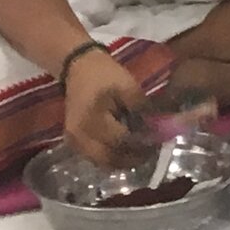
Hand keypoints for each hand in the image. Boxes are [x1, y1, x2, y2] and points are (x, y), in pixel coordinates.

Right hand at [61, 47, 153, 169]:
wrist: (79, 67)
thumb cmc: (105, 74)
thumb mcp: (128, 85)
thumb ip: (141, 109)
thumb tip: (154, 128)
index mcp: (92, 120)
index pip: (120, 141)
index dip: (140, 145)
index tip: (157, 144)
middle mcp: (79, 136)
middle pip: (108, 159)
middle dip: (131, 159)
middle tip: (150, 153)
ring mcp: (73, 141)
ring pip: (100, 162)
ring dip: (120, 160)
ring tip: (139, 152)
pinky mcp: (72, 141)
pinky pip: (93, 156)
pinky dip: (110, 156)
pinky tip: (124, 149)